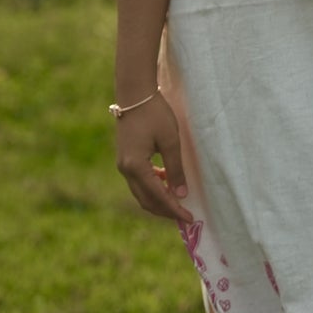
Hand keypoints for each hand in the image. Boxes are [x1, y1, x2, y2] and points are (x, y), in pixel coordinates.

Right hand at [113, 95, 194, 225]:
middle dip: (165, 210)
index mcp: (135, 166)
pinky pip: (139, 181)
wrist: (134, 94)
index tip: (189, 219)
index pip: (158, 196)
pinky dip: (153, 186)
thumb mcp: (170, 141)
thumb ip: (175, 169)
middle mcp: (125, 169)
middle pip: (146, 200)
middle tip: (184, 215)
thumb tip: (181, 194)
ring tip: (178, 200)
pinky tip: (167, 179)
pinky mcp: (125, 158)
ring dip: (159, 199)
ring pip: (141, 192)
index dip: (174, 209)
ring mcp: (123, 164)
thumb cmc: (155, 114)